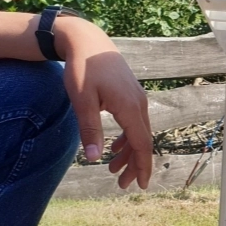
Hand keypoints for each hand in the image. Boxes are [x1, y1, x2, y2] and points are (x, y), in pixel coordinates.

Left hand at [55, 17, 152, 189]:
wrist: (88, 40)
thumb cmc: (82, 68)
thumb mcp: (82, 101)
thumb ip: (90, 130)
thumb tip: (94, 158)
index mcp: (129, 107)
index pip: (142, 143)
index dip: (143, 166)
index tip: (142, 185)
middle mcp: (139, 104)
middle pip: (143, 141)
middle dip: (135, 165)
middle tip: (122, 184)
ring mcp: (137, 98)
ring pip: (139, 132)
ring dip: (129, 152)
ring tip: (113, 169)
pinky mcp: (131, 94)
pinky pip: (135, 122)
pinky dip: (127, 137)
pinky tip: (115, 147)